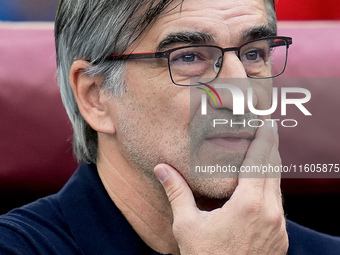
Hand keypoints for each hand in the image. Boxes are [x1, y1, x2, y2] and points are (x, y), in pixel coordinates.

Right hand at [154, 122, 287, 254]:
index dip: (264, 140)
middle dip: (270, 148)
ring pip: (278, 187)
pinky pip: (279, 203)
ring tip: (263, 153)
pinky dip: (271, 187)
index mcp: (249, 205)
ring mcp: (278, 227)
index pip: (260, 162)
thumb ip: (177, 193)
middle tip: (266, 131)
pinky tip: (261, 185)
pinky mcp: (280, 236)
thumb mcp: (187, 225)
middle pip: (274, 170)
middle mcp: (270, 213)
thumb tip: (161, 169)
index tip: (266, 124)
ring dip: (272, 167)